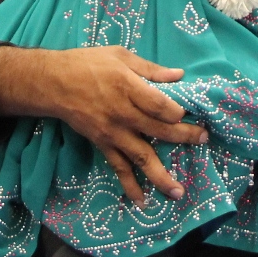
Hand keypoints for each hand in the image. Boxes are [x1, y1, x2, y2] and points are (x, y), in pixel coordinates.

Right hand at [4, 46, 207, 204]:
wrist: (53, 83)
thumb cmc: (87, 64)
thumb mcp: (120, 55)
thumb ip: (150, 69)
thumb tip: (179, 76)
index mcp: (128, 86)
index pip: (159, 104)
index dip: (177, 111)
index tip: (189, 112)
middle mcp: (122, 113)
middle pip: (158, 130)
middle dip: (184, 137)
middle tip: (204, 139)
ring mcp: (112, 132)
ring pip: (141, 156)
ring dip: (161, 175)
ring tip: (178, 192)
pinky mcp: (103, 144)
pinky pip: (119, 167)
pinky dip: (130, 185)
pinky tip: (143, 201)